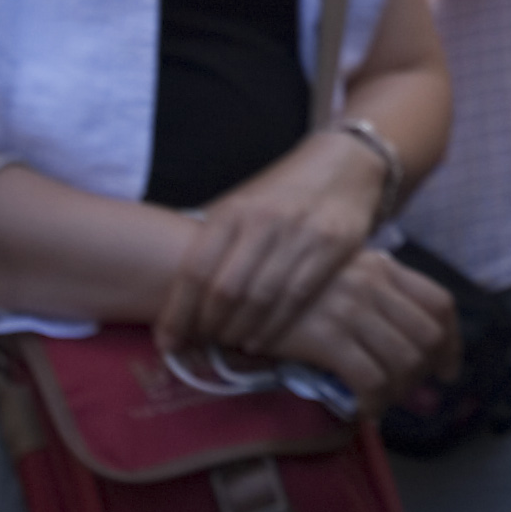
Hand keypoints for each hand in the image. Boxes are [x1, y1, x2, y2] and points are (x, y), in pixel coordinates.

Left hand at [154, 129, 389, 363]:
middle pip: (226, 290)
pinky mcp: (334, 246)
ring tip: (228, 346)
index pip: (195, 270)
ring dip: (239, 332)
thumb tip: (176, 297)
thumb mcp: (240, 205)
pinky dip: (273, 328)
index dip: (178, 314)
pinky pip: (297, 298)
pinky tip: (259, 342)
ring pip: (261, 299)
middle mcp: (264, 220)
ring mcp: (301, 233)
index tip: (167, 343)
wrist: (343, 164)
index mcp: (232, 210)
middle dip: (207, 328)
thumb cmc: (280, 193)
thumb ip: (213, 243)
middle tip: (199, 346)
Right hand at [276, 249, 459, 417]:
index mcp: (382, 267)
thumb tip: (424, 363)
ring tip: (382, 400)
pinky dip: (375, 402)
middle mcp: (372, 283)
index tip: (447, 369)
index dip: (452, 342)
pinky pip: (370, 380)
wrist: (239, 291)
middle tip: (409, 391)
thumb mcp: (346, 283)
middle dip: (425, 372)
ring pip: (404, 360)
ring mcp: (349, 308)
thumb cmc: (293, 292)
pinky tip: (363, 408)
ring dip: (400, 390)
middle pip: (427, 336)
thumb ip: (383, 310)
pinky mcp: (325, 337)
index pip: (439, 302)